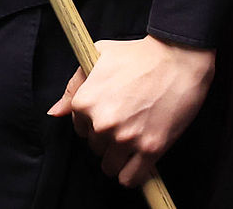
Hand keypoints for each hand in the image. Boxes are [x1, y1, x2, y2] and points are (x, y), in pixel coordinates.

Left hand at [48, 36, 215, 188]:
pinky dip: (131, 175)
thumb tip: (55, 113)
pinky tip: (138, 162)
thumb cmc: (138, 55)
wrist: (177, 57)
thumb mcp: (98, 56)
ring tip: (132, 142)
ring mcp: (126, 138)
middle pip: (95, 148)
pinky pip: (130, 178)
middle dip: (108, 139)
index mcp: (86, 102)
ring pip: (110, 167)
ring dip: (118, 158)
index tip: (110, 115)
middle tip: (126, 123)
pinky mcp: (150, 149)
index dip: (95, 123)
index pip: (80, 130)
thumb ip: (74, 86)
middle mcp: (102, 123)